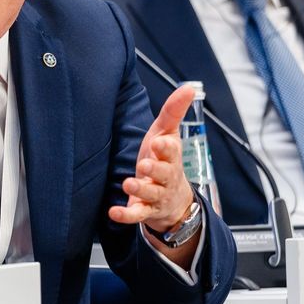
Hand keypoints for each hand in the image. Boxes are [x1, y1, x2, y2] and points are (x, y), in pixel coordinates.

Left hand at [108, 84, 195, 232]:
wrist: (173, 201)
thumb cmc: (165, 160)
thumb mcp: (167, 134)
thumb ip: (174, 111)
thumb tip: (189, 87)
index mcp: (170, 157)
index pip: (172, 151)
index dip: (166, 148)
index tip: (159, 142)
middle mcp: (166, 177)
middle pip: (164, 174)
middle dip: (155, 169)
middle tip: (144, 164)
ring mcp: (156, 196)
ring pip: (151, 195)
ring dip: (140, 190)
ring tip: (129, 184)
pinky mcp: (145, 211)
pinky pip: (137, 215)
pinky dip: (126, 215)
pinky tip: (114, 212)